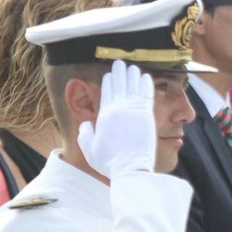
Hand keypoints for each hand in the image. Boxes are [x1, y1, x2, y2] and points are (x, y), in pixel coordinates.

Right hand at [76, 61, 156, 179]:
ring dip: (133, 74)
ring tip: (133, 67)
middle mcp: (118, 108)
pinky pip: (146, 94)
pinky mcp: (146, 115)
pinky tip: (146, 77)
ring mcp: (133, 110)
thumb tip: (85, 126)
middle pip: (119, 84)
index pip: (106, 91)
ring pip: (133, 85)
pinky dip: (146, 84)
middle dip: (119, 72)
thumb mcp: (89, 150)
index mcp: (104, 114)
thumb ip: (85, 135)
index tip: (110, 74)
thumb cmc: (110, 163)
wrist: (130, 169)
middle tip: (120, 63)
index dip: (108, 80)